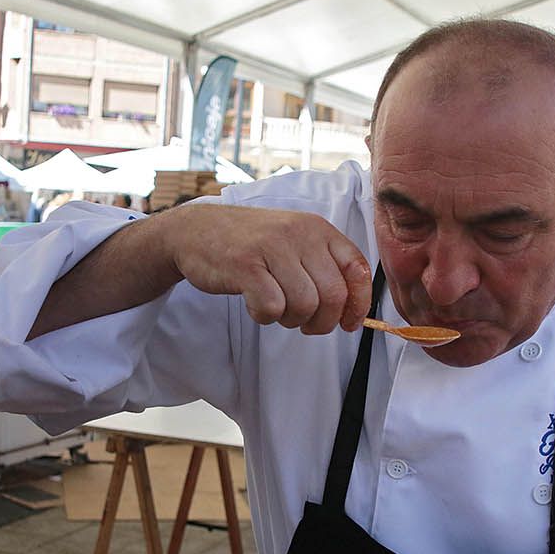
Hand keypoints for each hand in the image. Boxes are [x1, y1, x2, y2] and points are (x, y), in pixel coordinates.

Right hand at [166, 205, 371, 333]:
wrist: (195, 230)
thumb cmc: (250, 245)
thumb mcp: (294, 243)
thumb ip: (324, 268)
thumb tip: (353, 311)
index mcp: (318, 229)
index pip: (357, 269)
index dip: (358, 303)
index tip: (348, 322)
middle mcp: (299, 233)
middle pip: (333, 295)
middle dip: (323, 322)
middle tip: (305, 324)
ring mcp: (272, 247)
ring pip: (305, 305)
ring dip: (291, 319)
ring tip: (276, 309)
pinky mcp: (245, 264)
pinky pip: (272, 307)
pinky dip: (265, 316)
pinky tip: (255, 305)